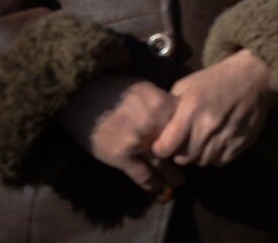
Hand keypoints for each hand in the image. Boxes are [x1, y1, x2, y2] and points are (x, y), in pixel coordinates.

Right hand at [60, 75, 183, 195]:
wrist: (83, 97)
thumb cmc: (116, 90)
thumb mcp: (147, 89)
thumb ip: (164, 104)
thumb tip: (178, 117)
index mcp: (163, 105)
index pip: (187, 124)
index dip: (191, 135)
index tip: (195, 142)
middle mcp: (155, 125)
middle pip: (177, 146)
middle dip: (185, 156)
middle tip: (190, 162)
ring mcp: (139, 143)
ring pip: (163, 164)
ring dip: (173, 175)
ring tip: (179, 181)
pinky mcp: (122, 158)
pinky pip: (143, 175)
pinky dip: (152, 184)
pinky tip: (158, 188)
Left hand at [150, 49, 277, 167]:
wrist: (256, 77)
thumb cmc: (217, 78)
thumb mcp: (188, 85)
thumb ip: (171, 107)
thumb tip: (157, 128)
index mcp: (191, 110)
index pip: (164, 148)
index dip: (160, 148)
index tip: (164, 143)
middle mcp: (207, 127)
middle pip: (182, 159)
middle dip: (179, 152)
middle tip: (184, 140)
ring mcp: (225, 138)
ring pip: (201, 162)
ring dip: (198, 154)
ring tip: (202, 139)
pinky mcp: (239, 145)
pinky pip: (219, 162)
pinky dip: (215, 155)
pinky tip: (217, 140)